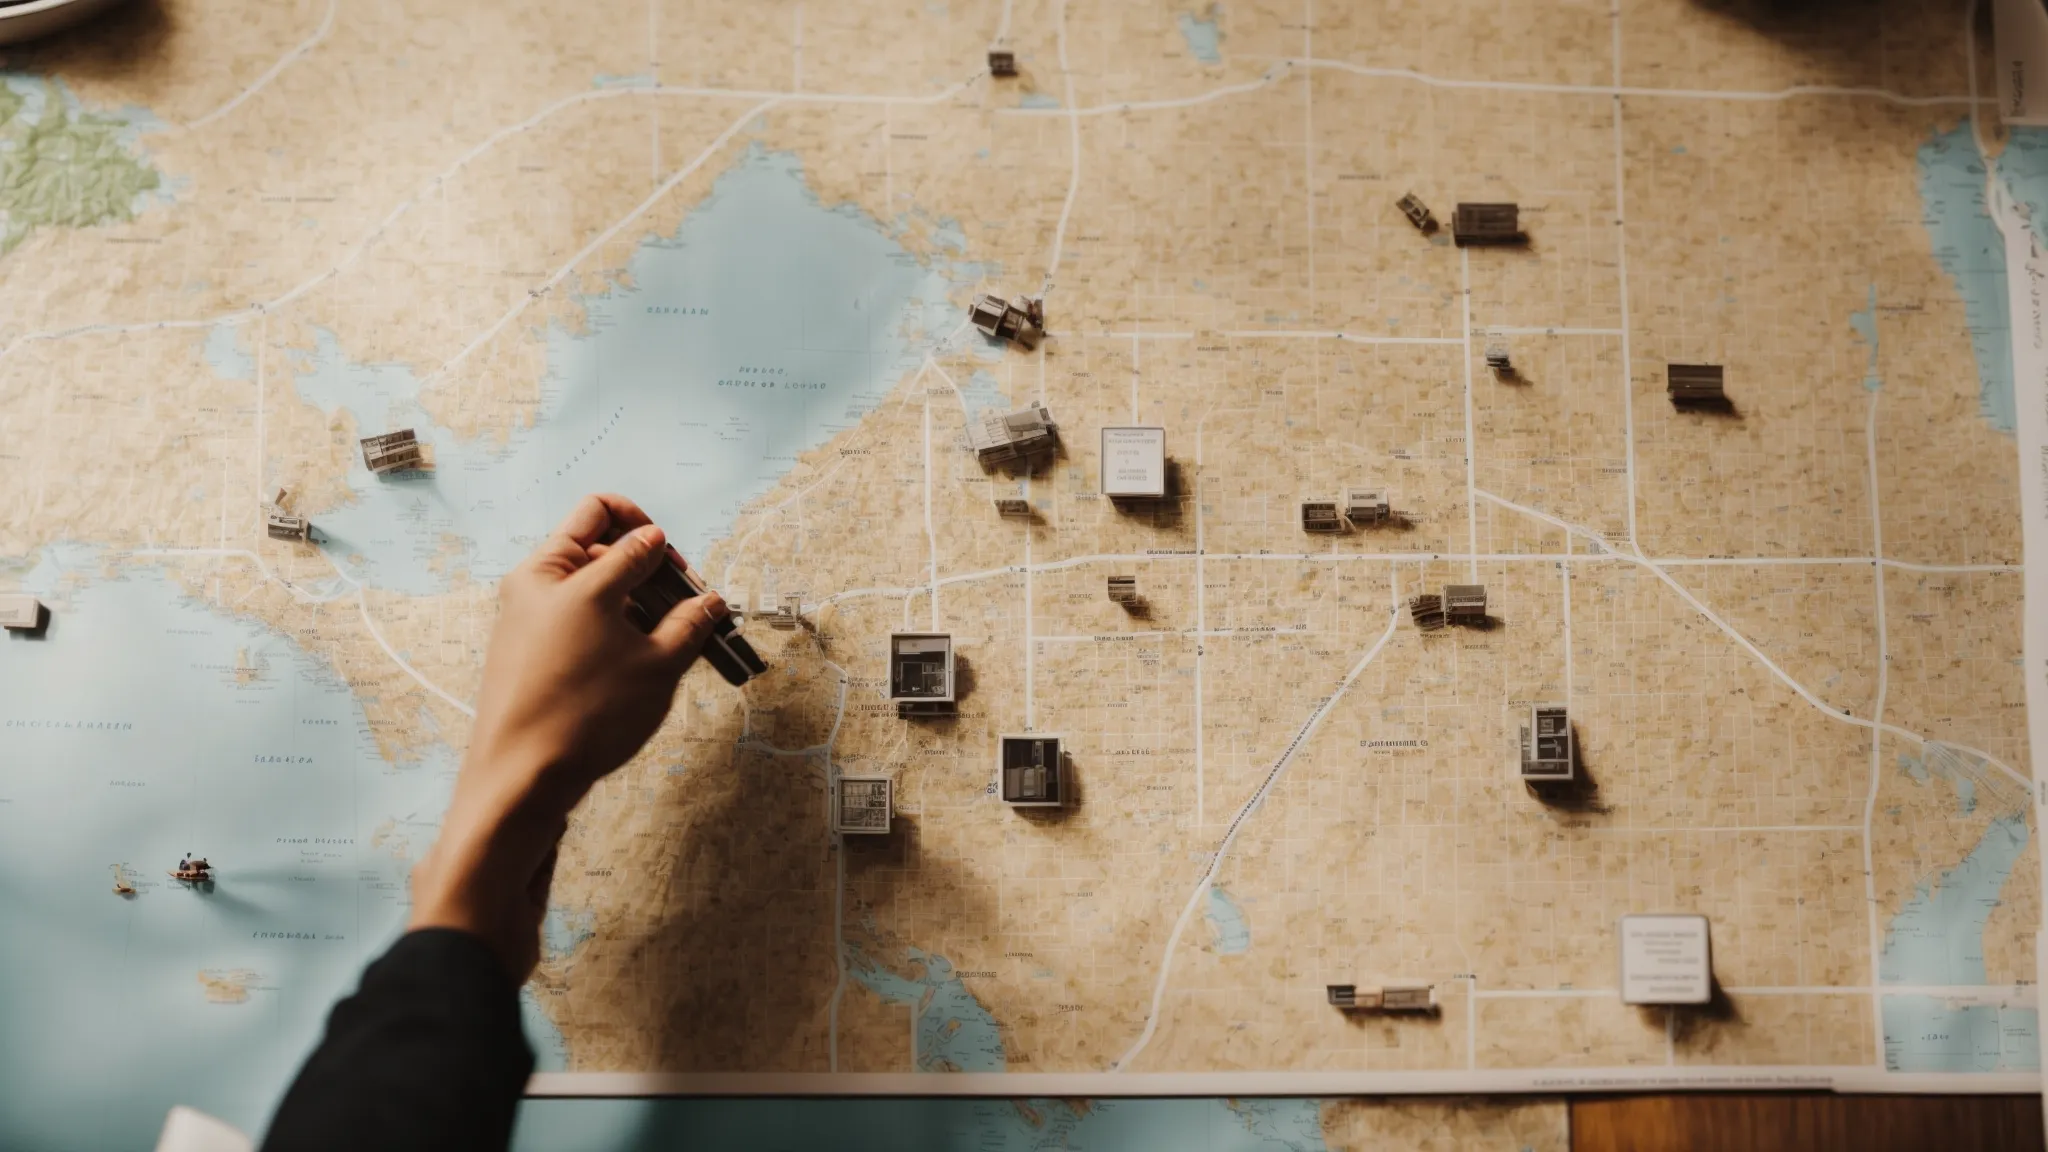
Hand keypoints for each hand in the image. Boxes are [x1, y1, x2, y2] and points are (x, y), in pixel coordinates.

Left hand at [407, 493, 727, 979]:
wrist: (520, 781)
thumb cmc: (585, 713)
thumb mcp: (655, 660)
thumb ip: (688, 618)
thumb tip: (708, 598)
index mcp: (556, 568)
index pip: (610, 515)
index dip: (659, 541)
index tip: (685, 581)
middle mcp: (534, 584)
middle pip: (602, 548)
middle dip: (651, 574)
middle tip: (687, 615)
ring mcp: (526, 619)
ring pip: (594, 590)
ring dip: (638, 608)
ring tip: (671, 649)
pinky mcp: (528, 653)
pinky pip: (579, 622)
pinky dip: (615, 633)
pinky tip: (640, 669)